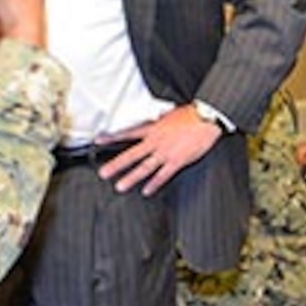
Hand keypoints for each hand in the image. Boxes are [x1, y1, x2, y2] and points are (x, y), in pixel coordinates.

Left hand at [100, 105, 221, 196]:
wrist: (206, 117)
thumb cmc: (191, 115)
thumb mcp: (169, 114)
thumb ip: (159, 122)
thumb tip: (152, 122)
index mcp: (154, 128)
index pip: (128, 133)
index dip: (112, 137)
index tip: (99, 140)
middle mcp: (156, 141)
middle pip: (132, 154)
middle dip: (117, 164)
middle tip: (104, 173)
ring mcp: (166, 152)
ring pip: (145, 167)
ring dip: (132, 177)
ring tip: (120, 186)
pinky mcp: (177, 160)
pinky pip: (163, 174)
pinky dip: (154, 183)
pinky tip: (147, 191)